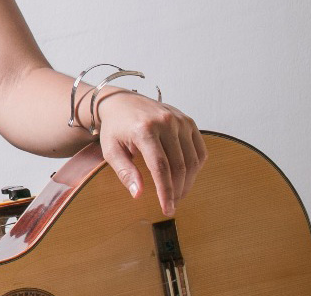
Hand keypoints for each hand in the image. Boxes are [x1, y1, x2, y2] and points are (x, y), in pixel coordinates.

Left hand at [94, 91, 205, 215]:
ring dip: (188, 182)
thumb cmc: (114, 129)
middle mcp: (165, 122)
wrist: (120, 102)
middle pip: (179, 165)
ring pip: (192, 160)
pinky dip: (195, 167)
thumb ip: (124, 172)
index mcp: (144, 129)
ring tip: (178, 193)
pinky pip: (199, 150)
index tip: (167, 209)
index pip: (160, 167)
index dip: (166, 191)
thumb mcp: (111, 150)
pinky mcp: (188, 121)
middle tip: (172, 204)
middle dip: (178, 190)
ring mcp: (179, 120)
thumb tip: (138, 194)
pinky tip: (185, 176)